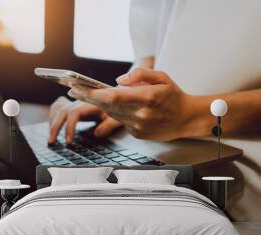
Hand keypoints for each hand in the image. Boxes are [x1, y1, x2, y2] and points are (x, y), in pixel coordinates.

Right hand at [48, 97, 121, 143]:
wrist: (116, 98)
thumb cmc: (116, 108)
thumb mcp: (116, 117)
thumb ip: (108, 126)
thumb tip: (96, 135)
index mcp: (89, 104)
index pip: (74, 113)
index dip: (69, 127)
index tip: (68, 141)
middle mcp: (80, 102)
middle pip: (62, 112)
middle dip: (55, 127)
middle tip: (52, 142)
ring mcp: (75, 102)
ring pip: (58, 109)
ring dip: (52, 123)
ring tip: (51, 138)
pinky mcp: (73, 105)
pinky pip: (58, 106)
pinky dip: (53, 115)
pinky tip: (51, 125)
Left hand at [68, 68, 195, 140]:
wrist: (186, 119)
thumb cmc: (174, 96)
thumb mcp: (162, 77)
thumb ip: (140, 74)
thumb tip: (117, 81)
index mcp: (147, 98)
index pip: (113, 96)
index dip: (93, 94)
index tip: (78, 89)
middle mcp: (141, 114)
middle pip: (107, 107)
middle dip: (88, 98)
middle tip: (74, 90)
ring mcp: (138, 127)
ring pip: (111, 114)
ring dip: (98, 105)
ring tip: (85, 95)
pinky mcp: (137, 134)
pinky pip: (120, 121)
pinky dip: (114, 113)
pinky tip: (109, 106)